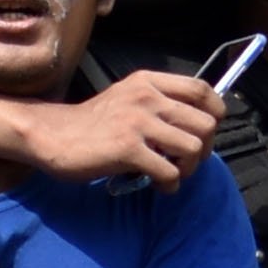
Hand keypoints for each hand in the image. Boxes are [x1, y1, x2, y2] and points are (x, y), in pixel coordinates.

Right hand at [15, 71, 226, 185]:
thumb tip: (197, 123)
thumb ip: (159, 102)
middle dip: (204, 148)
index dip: (215, 112)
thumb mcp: (127, 97)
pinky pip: (170, 172)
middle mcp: (146, 97)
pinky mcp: (127, 149)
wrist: (52, 135)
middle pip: (205, 123)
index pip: (202, 90)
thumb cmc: (93, 123)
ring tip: (171, 172)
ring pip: (193, 148)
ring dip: (189, 168)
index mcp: (148, 82)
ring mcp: (137, 122)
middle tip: (185, 160)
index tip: (206, 131)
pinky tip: (157, 185)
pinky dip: (170, 185)